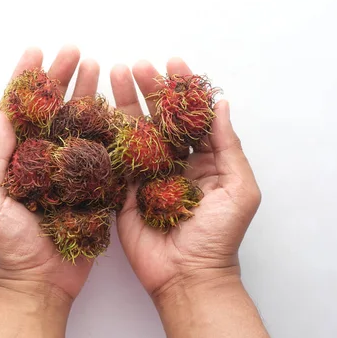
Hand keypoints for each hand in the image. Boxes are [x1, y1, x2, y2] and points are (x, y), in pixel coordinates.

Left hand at [0, 46, 100, 301]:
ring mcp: (69, 171)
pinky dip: (108, 130)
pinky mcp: (92, 187)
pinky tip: (116, 108)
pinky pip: (101, 154)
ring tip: (98, 68)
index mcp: (15, 158)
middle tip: (75, 52)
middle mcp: (42, 159)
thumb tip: (0, 113)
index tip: (36, 52)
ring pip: (79, 124)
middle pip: (53, 109)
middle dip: (62, 78)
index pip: (20, 109)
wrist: (39, 284)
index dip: (27, 79)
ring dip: (87, 95)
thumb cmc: (7, 247)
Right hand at [110, 58, 261, 297]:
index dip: (181, 89)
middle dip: (149, 89)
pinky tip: (98, 110)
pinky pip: (115, 157)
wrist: (187, 275)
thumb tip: (222, 103)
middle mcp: (173, 161)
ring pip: (134, 131)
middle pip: (159, 117)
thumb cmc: (219, 236)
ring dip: (124, 102)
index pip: (190, 116)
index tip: (174, 62)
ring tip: (114, 74)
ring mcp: (147, 173)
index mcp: (203, 158)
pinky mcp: (124, 189)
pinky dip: (107, 133)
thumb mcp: (238, 188)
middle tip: (138, 65)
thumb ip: (228, 145)